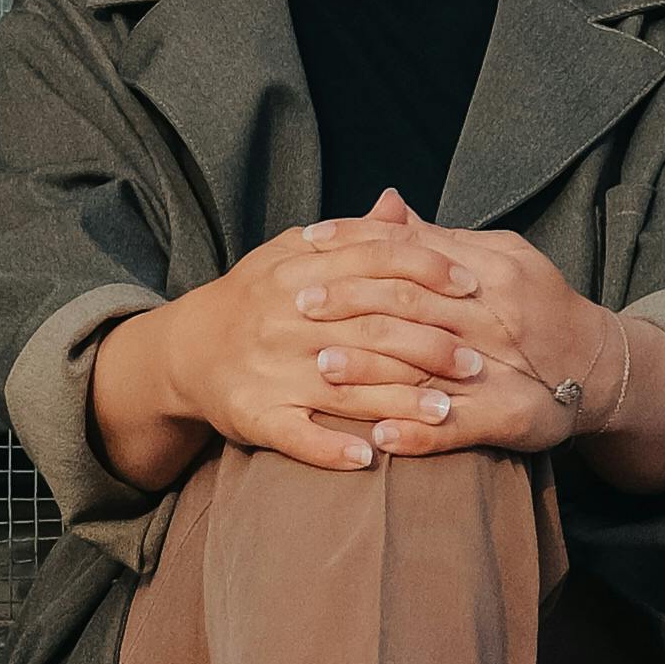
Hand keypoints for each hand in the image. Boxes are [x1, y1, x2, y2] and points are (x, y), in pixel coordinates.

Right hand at [96, 206, 493, 481]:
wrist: (187, 348)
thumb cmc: (256, 297)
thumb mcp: (291, 254)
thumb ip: (348, 236)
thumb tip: (398, 204)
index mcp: (298, 269)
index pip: (374, 262)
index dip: (427, 270)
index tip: (472, 287)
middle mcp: (286, 317)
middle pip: (369, 328)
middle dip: (428, 345)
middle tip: (476, 362)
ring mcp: (270, 369)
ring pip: (344, 386)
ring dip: (398, 402)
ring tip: (446, 412)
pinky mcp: (254, 414)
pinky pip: (297, 436)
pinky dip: (333, 449)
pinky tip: (371, 458)